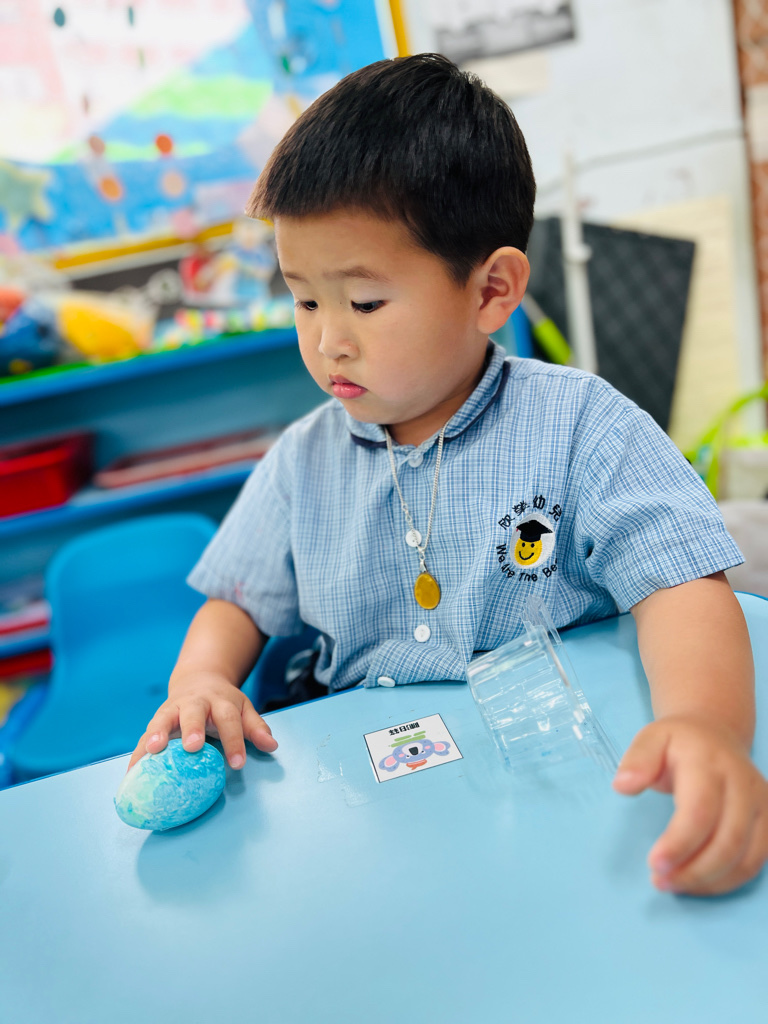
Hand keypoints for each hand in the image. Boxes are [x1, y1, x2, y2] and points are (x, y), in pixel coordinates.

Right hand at [127, 671, 277, 772]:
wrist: (199, 679)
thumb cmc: (223, 703)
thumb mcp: (243, 709)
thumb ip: (256, 728)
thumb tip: (272, 745)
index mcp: (220, 702)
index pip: (230, 720)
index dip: (234, 741)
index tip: (238, 763)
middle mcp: (195, 703)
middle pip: (194, 713)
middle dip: (192, 728)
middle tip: (192, 747)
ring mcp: (173, 709)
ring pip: (164, 718)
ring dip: (157, 733)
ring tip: (153, 749)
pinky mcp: (157, 720)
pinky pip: (145, 735)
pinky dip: (138, 752)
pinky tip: (132, 771)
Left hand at [613, 716, 767, 894]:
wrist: (715, 733)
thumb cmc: (678, 743)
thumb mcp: (651, 738)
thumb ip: (637, 760)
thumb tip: (622, 786)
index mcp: (710, 762)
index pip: (700, 811)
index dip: (679, 843)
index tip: (654, 863)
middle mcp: (743, 784)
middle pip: (728, 841)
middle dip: (694, 870)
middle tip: (660, 881)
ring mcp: (761, 804)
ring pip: (746, 858)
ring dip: (710, 881)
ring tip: (674, 884)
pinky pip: (755, 862)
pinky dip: (727, 881)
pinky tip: (698, 883)